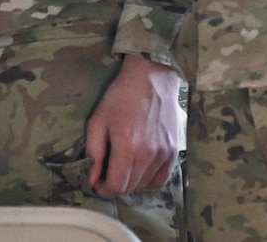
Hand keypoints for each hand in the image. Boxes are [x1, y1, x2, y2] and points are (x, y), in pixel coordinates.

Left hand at [85, 55, 181, 198]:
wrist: (152, 77)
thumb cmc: (121, 96)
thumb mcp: (98, 121)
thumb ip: (93, 153)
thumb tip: (91, 179)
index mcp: (127, 147)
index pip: (116, 186)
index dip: (104, 189)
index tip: (98, 182)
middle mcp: (148, 155)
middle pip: (130, 188)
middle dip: (115, 185)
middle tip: (108, 174)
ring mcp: (164, 154)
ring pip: (145, 185)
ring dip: (131, 182)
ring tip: (124, 168)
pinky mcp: (175, 151)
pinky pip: (161, 179)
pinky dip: (149, 180)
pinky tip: (141, 169)